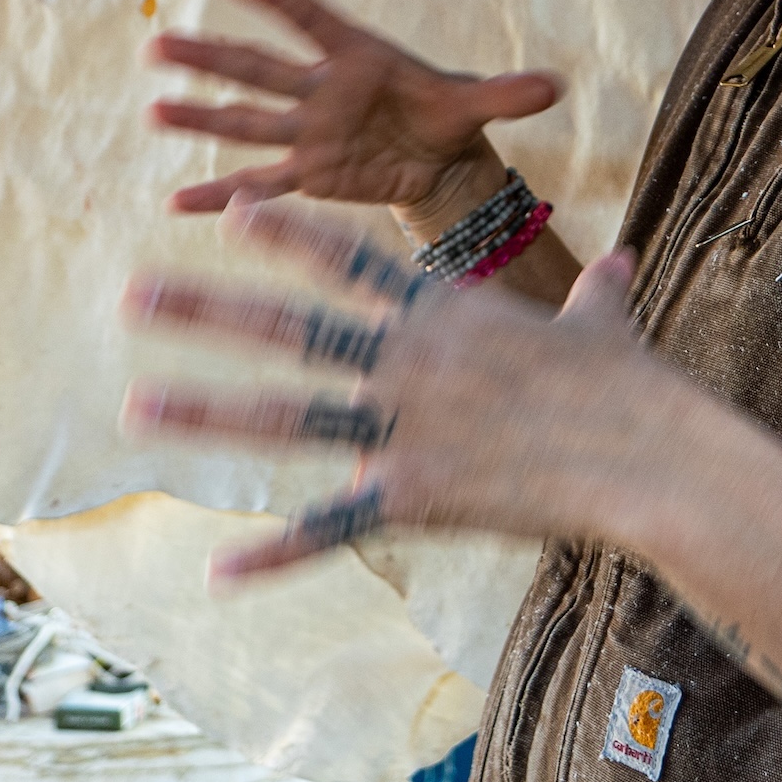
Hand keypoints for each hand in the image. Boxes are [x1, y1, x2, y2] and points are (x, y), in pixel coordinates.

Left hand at [121, 195, 696, 575]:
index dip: (288, 232)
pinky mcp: (416, 497)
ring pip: (288, 416)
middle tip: (132, 296)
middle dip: (206, 309)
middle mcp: (409, 362)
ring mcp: (406, 429)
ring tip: (136, 404)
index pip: (350, 260)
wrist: (649, 456)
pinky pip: (335, 525)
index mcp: (444, 314)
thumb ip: (596, 288)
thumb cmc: (632, 387)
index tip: (231, 210)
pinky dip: (276, 555)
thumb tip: (624, 258)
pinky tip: (220, 571)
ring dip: (207, 411)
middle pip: (291, 328)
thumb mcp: (607, 322)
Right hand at [148, 0, 560, 224]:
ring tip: (154, 109)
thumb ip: (507, 93)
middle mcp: (322, 92)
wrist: (438, 158)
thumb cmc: (446, 115)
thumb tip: (558, 84)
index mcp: (358, 58)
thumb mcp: (477, 105)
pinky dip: (221, 194)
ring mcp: (308, 133)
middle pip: (259, 70)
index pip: (312, 20)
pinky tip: (176, 203)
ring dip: (200, 118)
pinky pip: (260, 184)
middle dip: (211, 59)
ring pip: (247, 123)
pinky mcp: (308, 175)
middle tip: (159, 45)